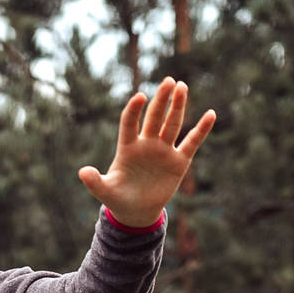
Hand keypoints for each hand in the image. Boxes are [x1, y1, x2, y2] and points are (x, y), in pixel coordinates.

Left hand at [79, 77, 215, 227]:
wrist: (136, 212)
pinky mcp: (178, 162)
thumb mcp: (105, 192)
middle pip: (154, 117)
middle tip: (168, 81)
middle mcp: (147, 144)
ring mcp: (163, 151)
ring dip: (178, 106)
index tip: (140, 96)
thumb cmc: (118, 198)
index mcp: (128, 147)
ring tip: (182, 87)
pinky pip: (191, 142)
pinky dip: (201, 130)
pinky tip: (211, 114)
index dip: (134, 110)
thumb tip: (82, 173)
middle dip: (161, 100)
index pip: (130, 122)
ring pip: (172, 124)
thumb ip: (94, 182)